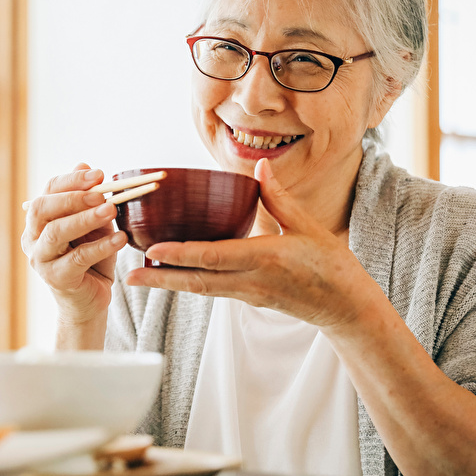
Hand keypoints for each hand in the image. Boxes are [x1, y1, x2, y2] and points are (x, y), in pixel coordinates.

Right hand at [21, 163, 126, 326]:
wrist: (90, 300)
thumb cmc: (91, 258)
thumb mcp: (94, 224)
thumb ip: (89, 199)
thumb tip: (84, 164)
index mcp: (39, 220)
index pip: (48, 191)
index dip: (72, 180)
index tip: (99, 174)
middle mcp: (32, 238)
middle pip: (42, 209)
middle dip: (73, 197)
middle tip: (102, 193)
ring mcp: (40, 259)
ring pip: (56, 232)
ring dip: (85, 218)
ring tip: (111, 210)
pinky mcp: (56, 279)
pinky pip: (77, 258)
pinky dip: (100, 246)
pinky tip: (119, 238)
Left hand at [124, 159, 380, 329]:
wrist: (347, 308)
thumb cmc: (332, 266)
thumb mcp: (308, 227)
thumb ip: (279, 198)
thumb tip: (258, 166)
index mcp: (266, 259)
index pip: (215, 258)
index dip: (182, 255)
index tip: (153, 251)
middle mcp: (251, 281)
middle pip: (197, 282)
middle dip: (160, 280)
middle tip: (128, 276)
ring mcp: (248, 295)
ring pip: (201, 290)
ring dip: (169, 284)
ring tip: (139, 276)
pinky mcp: (249, 300)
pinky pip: (213, 291)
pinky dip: (189, 283)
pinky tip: (172, 276)